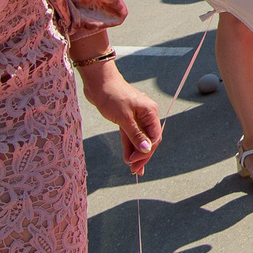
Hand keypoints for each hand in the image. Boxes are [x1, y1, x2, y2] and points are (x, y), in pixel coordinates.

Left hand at [76, 58, 163, 174]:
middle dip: (142, 155)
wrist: (98, 82)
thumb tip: (146, 150)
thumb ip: (135, 135)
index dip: (146, 152)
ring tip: (131, 168)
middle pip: (148, 139)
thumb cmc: (112, 95)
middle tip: (134, 170)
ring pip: (139, 138)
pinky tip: (126, 157)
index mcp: (150, 112)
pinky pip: (130, 135)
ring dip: (135, 153)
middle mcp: (146, 115)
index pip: (154, 137)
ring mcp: (136, 117)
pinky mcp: (125, 118)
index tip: (134, 162)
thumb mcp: (124, 118)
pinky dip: (128, 145)